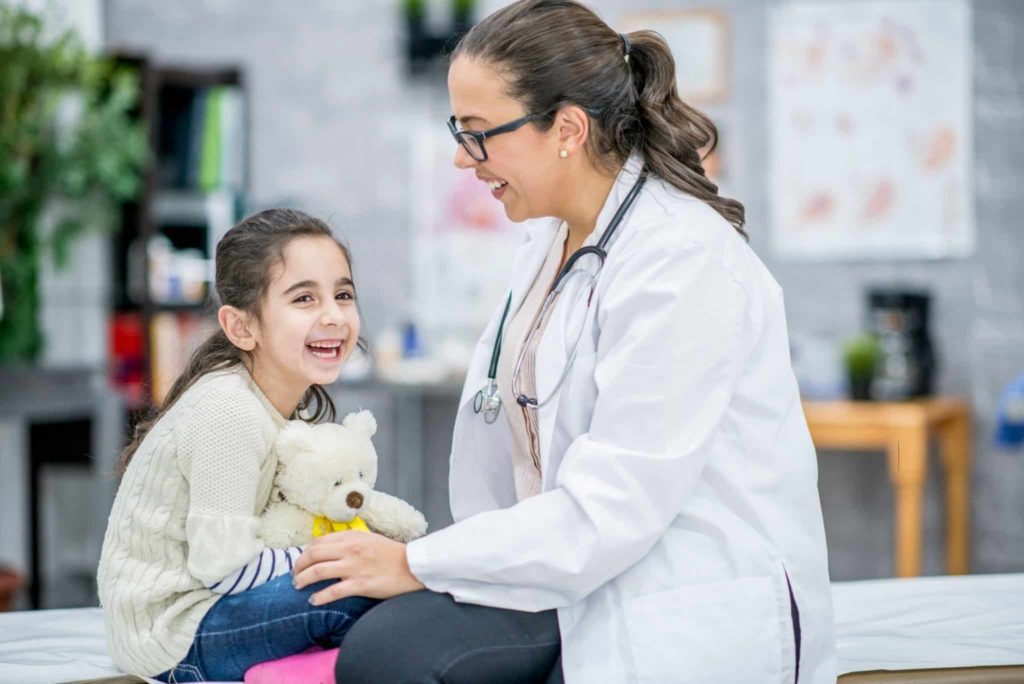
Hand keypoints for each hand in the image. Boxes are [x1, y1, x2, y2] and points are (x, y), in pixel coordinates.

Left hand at [292, 531, 425, 604]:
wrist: (412, 567)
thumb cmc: (392, 554)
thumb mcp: (369, 539)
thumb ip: (349, 541)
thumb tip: (329, 547)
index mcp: (352, 537)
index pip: (318, 541)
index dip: (305, 552)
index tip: (302, 561)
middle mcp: (350, 550)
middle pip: (313, 555)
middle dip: (299, 566)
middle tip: (295, 575)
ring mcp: (354, 567)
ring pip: (317, 571)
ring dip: (303, 580)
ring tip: (298, 586)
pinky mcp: (360, 584)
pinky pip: (333, 591)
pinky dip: (319, 597)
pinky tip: (313, 601)